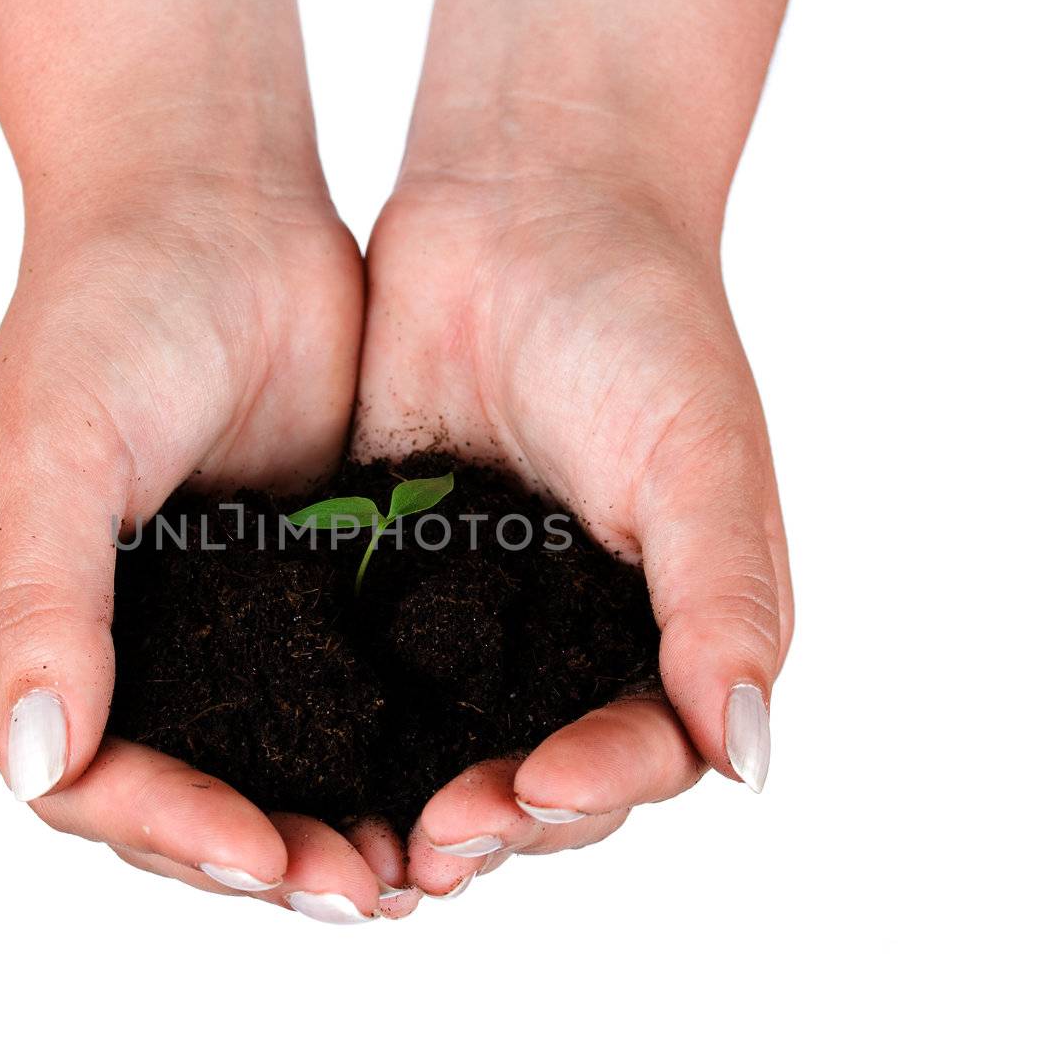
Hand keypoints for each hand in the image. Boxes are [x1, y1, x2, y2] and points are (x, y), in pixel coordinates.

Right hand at [0, 0, 417, 921]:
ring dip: (314, 828)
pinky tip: (420, 786)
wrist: (216, 208)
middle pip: (164, 798)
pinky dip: (355, 758)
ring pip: (244, 769)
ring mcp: (181, 629)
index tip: (267, 855)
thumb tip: (38, 762)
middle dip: (255, 854)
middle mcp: (86, 648)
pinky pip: (308, 707)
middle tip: (360, 892)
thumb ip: (48, 604)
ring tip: (401, 873)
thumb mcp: (57, 449)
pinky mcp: (270, 599)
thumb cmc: (106, 306)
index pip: (76, 779)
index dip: (170, 831)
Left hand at [357, 177, 792, 896]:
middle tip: (429, 848)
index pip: (642, 751)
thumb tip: (752, 759)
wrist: (524, 205)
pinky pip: (368, 672)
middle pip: (539, 774)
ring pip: (447, 743)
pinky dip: (343, 722)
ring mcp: (480, 617)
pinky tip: (301, 759)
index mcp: (671, 629)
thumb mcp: (700, 460)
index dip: (592, 790)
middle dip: (494, 819)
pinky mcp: (393, 578)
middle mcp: (577, 640)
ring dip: (413, 800)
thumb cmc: (643, 319)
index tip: (530, 794)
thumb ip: (724, 604)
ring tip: (366, 846)